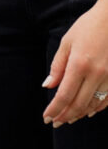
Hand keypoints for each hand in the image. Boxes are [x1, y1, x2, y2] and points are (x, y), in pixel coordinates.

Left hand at [43, 0, 107, 126]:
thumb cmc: (88, 26)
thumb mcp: (67, 41)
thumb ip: (58, 65)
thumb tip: (48, 85)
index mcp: (79, 64)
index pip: (64, 95)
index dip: (54, 109)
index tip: (46, 117)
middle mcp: (96, 74)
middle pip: (78, 104)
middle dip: (64, 116)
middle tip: (55, 122)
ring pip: (93, 105)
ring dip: (79, 114)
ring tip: (68, 119)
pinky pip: (107, 100)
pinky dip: (97, 109)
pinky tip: (89, 112)